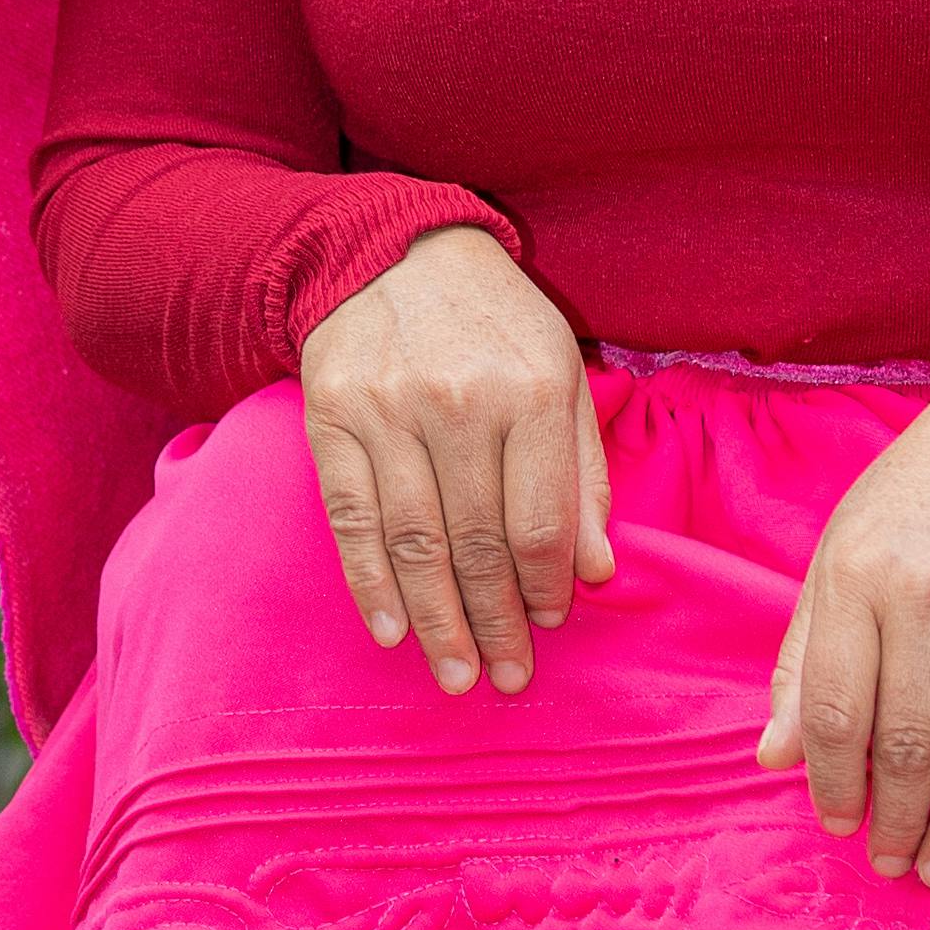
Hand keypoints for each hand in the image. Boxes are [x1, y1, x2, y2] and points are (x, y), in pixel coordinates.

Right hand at [300, 225, 612, 695]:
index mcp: (529, 391)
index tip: (547, 623)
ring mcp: (387, 413)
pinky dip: (370, 583)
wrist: (389, 251)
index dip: (545, 585)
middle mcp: (457, 403)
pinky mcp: (331, 420)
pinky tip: (391, 630)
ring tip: (454, 675)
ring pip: (414, 543)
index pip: (539, 520)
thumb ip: (583, 471)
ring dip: (437, 621)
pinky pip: (352, 519)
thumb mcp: (562, 372)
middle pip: (478, 543)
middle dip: (494, 623)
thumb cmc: (493, 322)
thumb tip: (597, 568)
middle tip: (504, 678)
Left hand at [760, 359, 929, 887]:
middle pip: (907, 741)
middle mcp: (929, 592)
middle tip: (891, 864)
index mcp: (857, 575)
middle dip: (895, 820)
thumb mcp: (840, 550)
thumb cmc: (919, 495)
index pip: (832, 707)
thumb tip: (771, 756)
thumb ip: (803, 653)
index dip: (831, 781)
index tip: (838, 824)